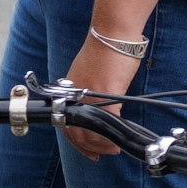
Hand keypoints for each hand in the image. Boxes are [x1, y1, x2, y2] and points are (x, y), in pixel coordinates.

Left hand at [61, 31, 144, 158]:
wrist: (112, 34)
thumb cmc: (106, 50)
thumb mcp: (88, 73)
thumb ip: (87, 91)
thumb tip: (96, 105)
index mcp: (68, 90)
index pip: (66, 124)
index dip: (76, 141)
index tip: (88, 151)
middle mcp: (74, 94)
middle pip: (75, 131)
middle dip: (89, 147)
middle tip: (102, 154)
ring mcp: (88, 95)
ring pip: (89, 130)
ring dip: (102, 143)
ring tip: (113, 148)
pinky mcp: (106, 92)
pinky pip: (108, 119)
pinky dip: (114, 132)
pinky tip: (120, 135)